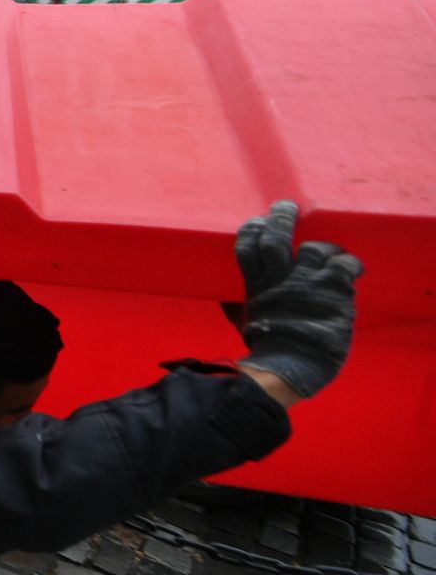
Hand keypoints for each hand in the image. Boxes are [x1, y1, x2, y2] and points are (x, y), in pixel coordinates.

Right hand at [231, 201, 362, 399]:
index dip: (252, 229)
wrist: (291, 367)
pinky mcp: (333, 289)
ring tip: (326, 251)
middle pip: (277, 237)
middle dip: (281, 218)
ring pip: (314, 248)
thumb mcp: (243, 323)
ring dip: (321, 247)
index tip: (257, 220)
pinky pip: (345, 264)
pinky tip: (349, 267)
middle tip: (287, 207)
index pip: (247, 245)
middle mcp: (280, 278)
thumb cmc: (266, 349)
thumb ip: (237, 306)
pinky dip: (348, 263)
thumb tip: (224, 299)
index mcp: (256, 285)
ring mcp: (307, 282)